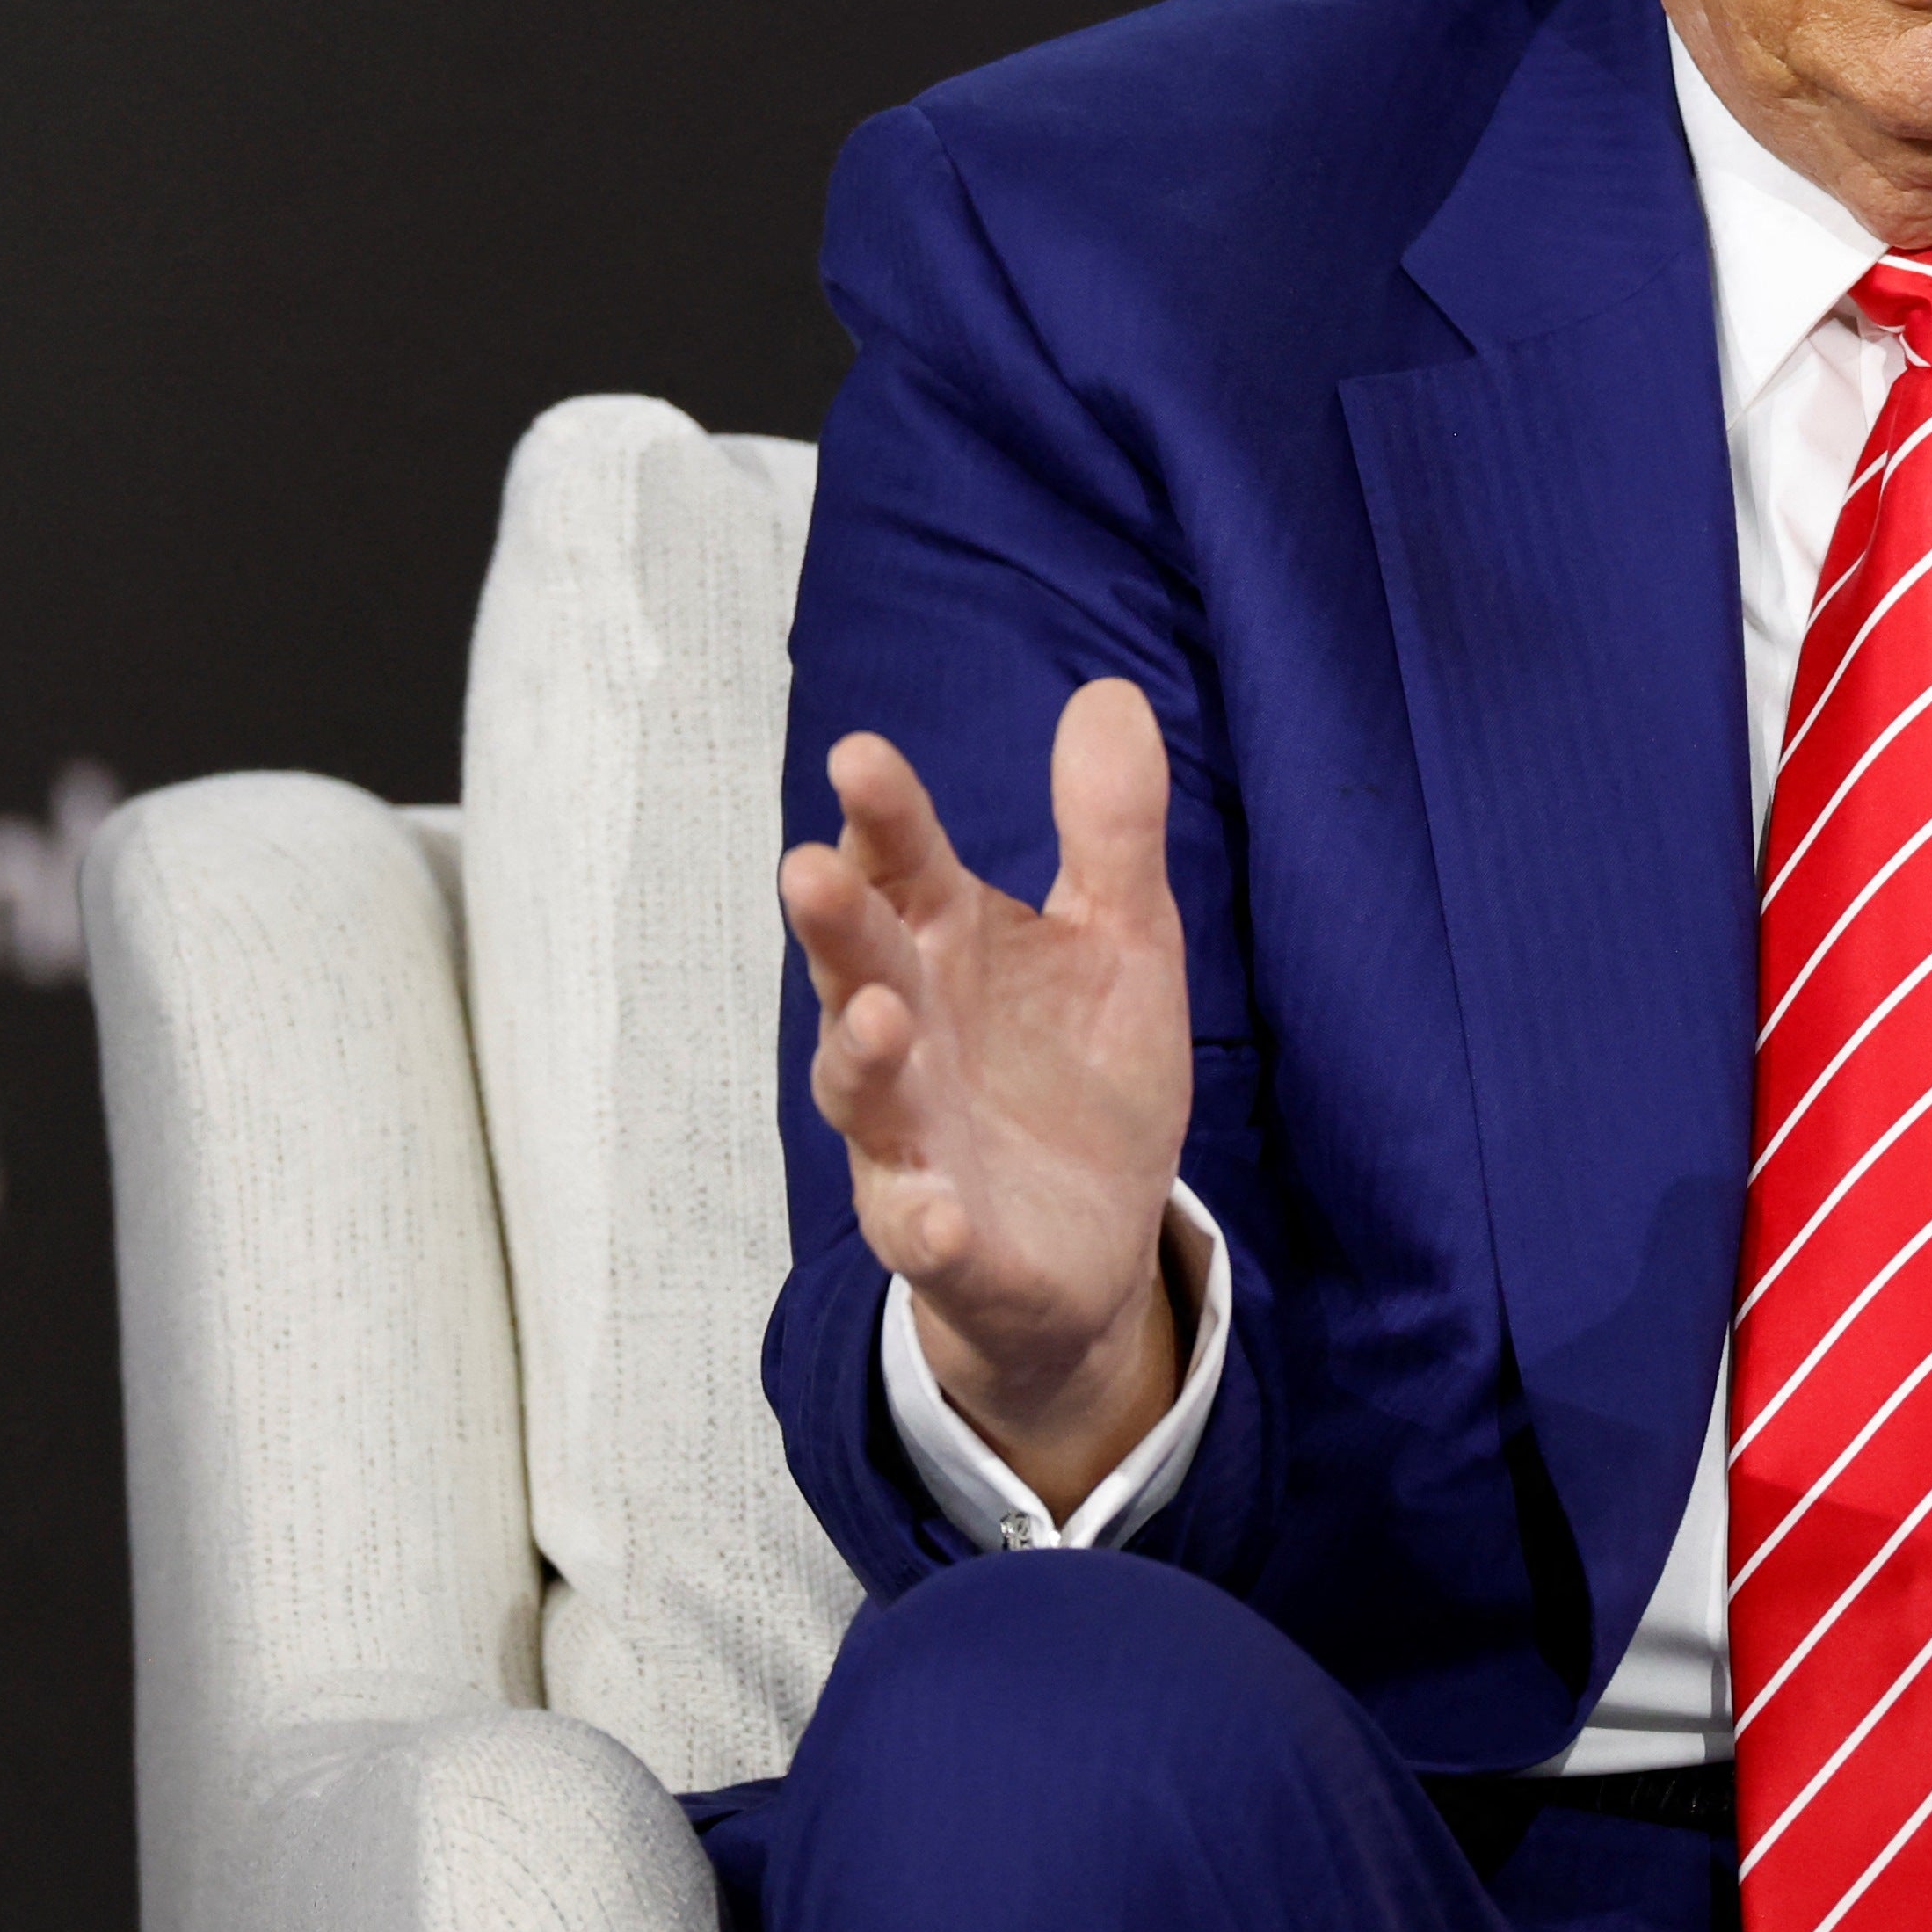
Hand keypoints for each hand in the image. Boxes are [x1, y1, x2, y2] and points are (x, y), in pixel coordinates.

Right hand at [781, 682, 1193, 1513]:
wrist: (1096, 1240)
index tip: (860, 756)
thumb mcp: (1122, 939)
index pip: (904, 866)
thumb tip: (1110, 691)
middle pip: (859, 967)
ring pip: (867, 1094)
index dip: (882, 816)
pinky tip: (935, 1212)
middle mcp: (910, 1032)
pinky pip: (921, 1231)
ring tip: (882, 1018)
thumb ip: (1109, 829)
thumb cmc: (1079, 1069)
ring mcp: (913, 1137)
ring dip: (866, 1057)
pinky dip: (922, 1221)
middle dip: (835, 925)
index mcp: (947, 945)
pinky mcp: (944, 1236)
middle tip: (809, 869)